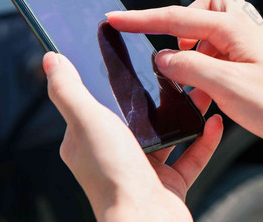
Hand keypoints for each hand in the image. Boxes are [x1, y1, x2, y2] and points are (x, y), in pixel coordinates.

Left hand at [42, 52, 222, 221]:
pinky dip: (204, 138)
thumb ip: (69, 90)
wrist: (147, 221)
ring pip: (168, 132)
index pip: (97, 101)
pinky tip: (212, 121)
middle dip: (159, 92)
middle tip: (176, 70)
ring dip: (184, 111)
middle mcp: (114, 156)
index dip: (113, 80)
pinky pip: (191, 155)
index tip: (132, 57)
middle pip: (139, 115)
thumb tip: (50, 60)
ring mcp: (143, 169)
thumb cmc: (113, 177)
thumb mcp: (87, 122)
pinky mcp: (169, 183)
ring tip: (199, 90)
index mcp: (88, 141)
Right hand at [106, 0, 262, 173]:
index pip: (177, 17)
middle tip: (176, 58)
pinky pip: (218, 57)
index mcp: (234, 27)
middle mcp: (242, 31)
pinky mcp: (250, 67)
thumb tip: (162, 58)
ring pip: (207, 37)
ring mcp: (247, 48)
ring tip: (193, 85)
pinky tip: (206, 95)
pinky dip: (205, 71)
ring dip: (193, 57)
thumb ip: (188, 66)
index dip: (142, 18)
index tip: (115, 18)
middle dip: (181, 29)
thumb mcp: (225, 85)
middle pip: (200, 10)